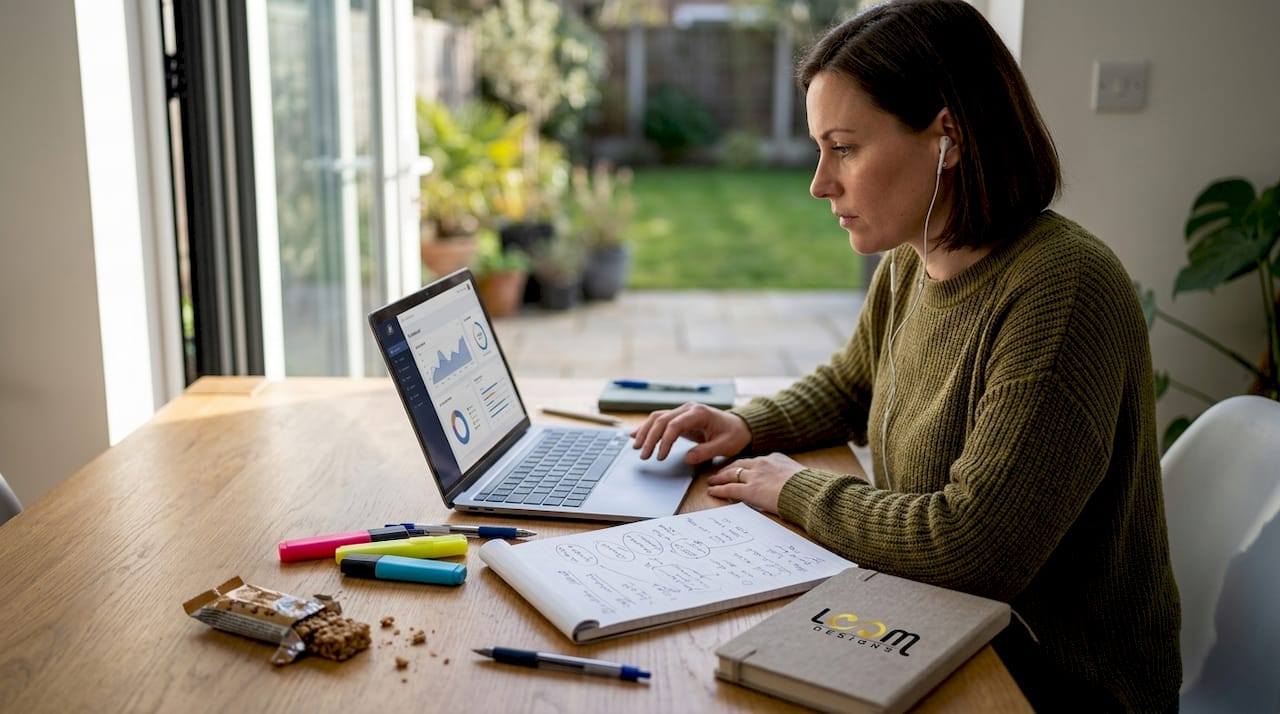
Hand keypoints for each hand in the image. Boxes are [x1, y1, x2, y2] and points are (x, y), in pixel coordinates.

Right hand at [630, 402, 751, 464]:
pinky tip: (636, 435)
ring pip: (657, 418)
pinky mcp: (679, 417)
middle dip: (650, 438)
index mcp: (699, 413)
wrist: (739, 426)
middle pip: (661, 420)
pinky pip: (660, 420)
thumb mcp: (724, 446)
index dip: (664, 441)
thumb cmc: (734, 435)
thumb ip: (706, 452)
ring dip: (645, 432)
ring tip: (636, 448)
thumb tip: (686, 458)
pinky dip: (647, 428)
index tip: (660, 457)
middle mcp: (687, 409)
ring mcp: (682, 411)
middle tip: (644, 456)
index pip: (674, 425)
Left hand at [705, 453, 805, 513]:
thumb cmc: (809, 487)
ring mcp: (755, 476)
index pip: (755, 461)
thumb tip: (788, 485)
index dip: (745, 466)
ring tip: (712, 481)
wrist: (808, 492)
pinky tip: (712, 491)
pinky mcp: (750, 490)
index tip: (740, 469)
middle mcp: (762, 464)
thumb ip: (787, 477)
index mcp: (775, 458)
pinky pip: (730, 489)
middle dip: (728, 469)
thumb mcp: (798, 475)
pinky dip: (719, 489)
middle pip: (739, 464)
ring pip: (731, 474)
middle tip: (720, 473)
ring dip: (719, 478)